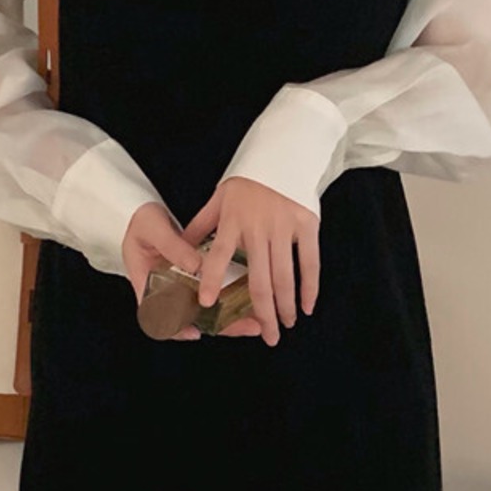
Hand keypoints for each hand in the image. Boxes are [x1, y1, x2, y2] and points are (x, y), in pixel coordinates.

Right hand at [122, 202, 263, 340]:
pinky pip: (210, 297)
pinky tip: (249, 303)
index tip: (194, 331)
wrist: (142, 212)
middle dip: (218, 327)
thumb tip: (196, 266)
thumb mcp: (153, 230)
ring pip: (204, 312)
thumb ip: (173, 248)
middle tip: (245, 327)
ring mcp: (179, 289)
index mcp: (146, 285)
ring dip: (228, 319)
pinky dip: (229, 302)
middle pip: (190, 320)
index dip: (175, 328)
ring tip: (255, 321)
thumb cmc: (141, 222)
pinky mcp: (192, 282)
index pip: (157, 317)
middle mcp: (165, 293)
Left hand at [181, 177, 319, 347]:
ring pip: (285, 276)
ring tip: (285, 325)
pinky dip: (310, 286)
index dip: (211, 280)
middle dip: (264, 313)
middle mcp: (258, 228)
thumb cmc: (247, 181)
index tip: (206, 304)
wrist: (282, 153)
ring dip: (286, 305)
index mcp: (233, 221)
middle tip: (268, 337)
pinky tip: (307, 306)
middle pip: (260, 279)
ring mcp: (284, 227)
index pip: (218, 255)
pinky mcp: (306, 225)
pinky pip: (310, 261)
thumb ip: (201, 226)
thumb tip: (180, 251)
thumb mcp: (219, 199)